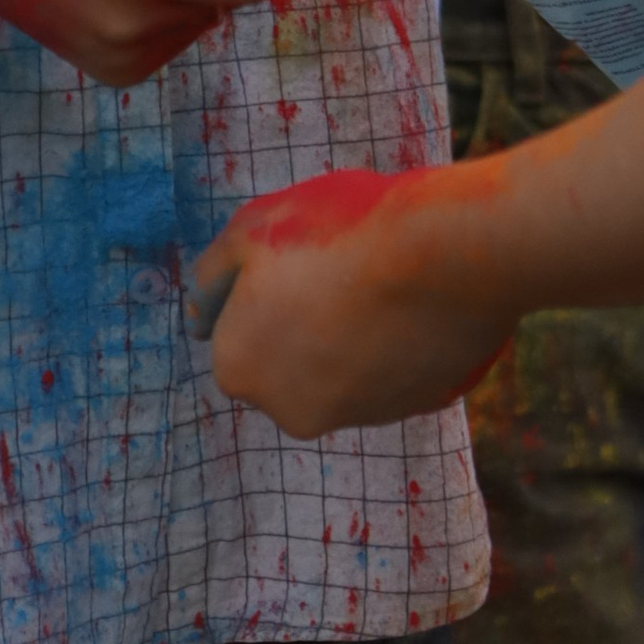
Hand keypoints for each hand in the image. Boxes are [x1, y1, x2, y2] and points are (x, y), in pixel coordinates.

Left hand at [190, 163, 514, 438]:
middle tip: (335, 264)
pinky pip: (390, 372)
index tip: (292, 255)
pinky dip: (393, 345)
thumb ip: (212, 272)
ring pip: (338, 369)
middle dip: (300, 320)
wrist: (446, 256)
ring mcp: (355, 417)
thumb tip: (197, 308)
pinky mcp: (412, 409)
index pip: (232, 330)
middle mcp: (289, 410)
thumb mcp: (251, 226)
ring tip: (380, 278)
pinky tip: (412, 301)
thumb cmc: (338, 233)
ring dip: (347, 334)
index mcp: (239, 368)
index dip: (258, 286)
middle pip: (284, 357)